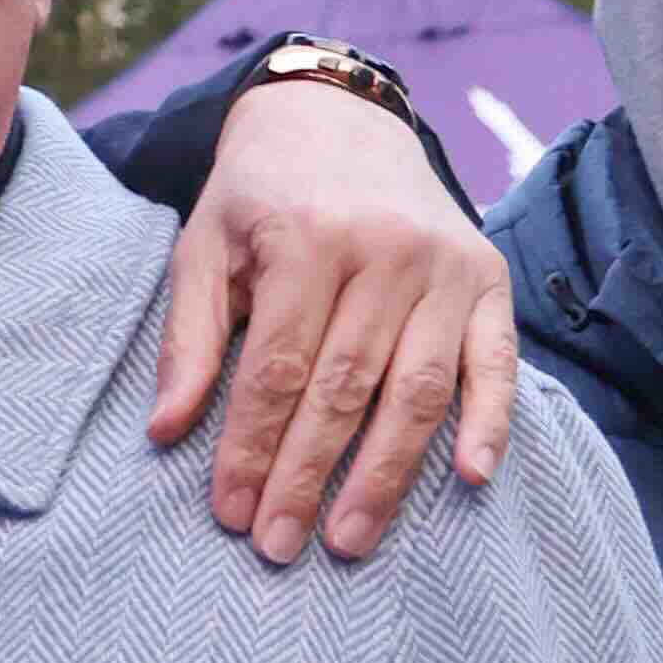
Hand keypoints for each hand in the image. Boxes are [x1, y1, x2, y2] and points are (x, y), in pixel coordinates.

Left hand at [149, 87, 519, 567]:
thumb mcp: (204, 248)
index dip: (251, 447)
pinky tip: (470, 478)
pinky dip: (490, 421)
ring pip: (416, 390)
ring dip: (384, 476)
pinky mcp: (488, 278)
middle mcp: (388, 250)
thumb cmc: (262, 196)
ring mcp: (446, 265)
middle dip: (306, 477)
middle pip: (343, 389)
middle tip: (277, 545)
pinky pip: (496, 360)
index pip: (277, 369)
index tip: (230, 510)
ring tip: (348, 539)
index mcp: (310, 237)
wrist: (339, 117)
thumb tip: (165, 429)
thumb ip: (189, 338)